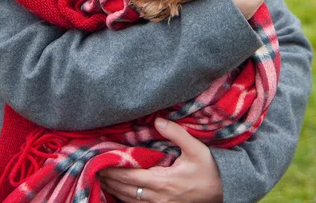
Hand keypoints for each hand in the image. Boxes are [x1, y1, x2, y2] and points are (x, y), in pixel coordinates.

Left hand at [100, 118, 222, 202]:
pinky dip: (123, 198)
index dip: (114, 167)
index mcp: (163, 182)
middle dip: (108, 177)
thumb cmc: (209, 171)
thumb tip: (159, 120)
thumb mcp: (197, 149)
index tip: (101, 158)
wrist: (222, 193)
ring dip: (113, 188)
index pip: (130, 175)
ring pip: (128, 199)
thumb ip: (177, 134)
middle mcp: (157, 197)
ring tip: (99, 177)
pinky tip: (117, 191)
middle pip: (125, 188)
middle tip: (93, 166)